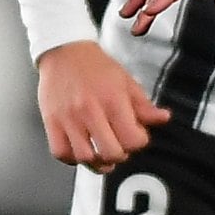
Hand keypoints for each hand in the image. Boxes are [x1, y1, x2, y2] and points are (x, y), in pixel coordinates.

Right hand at [34, 40, 168, 170]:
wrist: (65, 52)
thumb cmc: (96, 67)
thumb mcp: (126, 82)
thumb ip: (144, 106)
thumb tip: (163, 118)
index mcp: (113, 100)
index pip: (133, 139)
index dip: (138, 142)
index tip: (135, 136)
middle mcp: (90, 110)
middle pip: (110, 153)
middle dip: (120, 155)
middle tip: (119, 147)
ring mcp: (69, 118)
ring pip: (85, 157)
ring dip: (97, 162)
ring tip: (101, 154)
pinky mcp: (51, 122)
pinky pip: (61, 152)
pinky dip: (73, 158)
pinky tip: (81, 151)